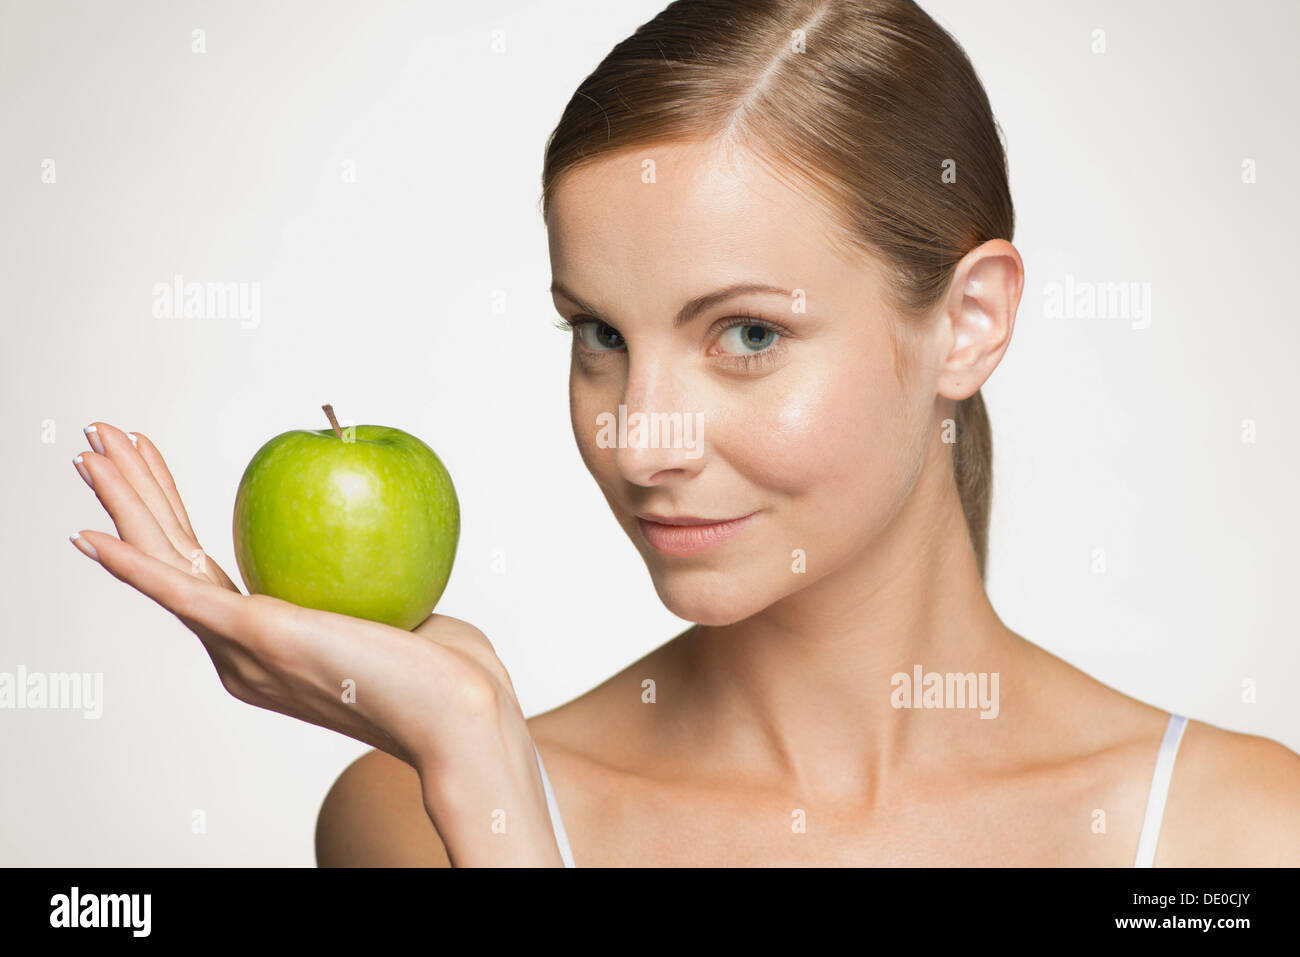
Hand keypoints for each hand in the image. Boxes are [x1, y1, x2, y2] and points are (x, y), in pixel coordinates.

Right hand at [69, 421, 562, 864]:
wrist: (460, 713)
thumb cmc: (445, 668)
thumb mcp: (394, 608)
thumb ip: (364, 579)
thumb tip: (374, 533)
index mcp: (264, 650)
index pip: (202, 569)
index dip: (171, 517)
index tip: (152, 468)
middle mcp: (240, 655)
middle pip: (171, 558)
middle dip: (132, 494)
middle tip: (100, 439)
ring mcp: (243, 650)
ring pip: (166, 560)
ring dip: (124, 501)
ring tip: (92, 450)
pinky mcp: (258, 635)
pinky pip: (183, 591)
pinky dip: (135, 563)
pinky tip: (95, 537)